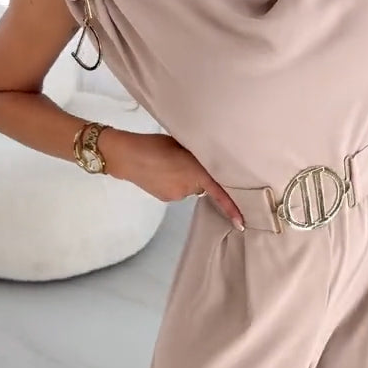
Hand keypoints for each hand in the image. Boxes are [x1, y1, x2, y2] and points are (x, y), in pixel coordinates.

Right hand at [104, 129, 244, 230]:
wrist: (126, 156)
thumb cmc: (154, 144)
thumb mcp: (181, 144)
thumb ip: (197, 155)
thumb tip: (206, 162)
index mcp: (196, 172)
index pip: (219, 191)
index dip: (231, 207)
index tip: (241, 223)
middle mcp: (189, 187)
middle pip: (204, 185)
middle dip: (199, 175)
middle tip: (184, 159)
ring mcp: (177, 195)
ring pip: (190, 188)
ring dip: (185, 178)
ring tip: (168, 163)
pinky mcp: (166, 198)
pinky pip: (178, 191)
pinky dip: (175, 183)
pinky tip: (161, 172)